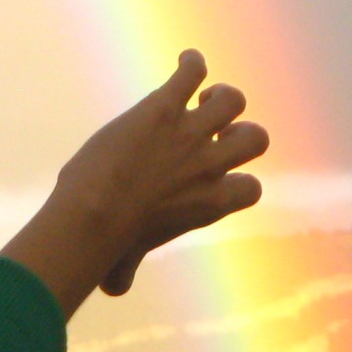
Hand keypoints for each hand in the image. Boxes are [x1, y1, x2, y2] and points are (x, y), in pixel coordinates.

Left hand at [0, 50, 268, 318]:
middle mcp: (209, 167)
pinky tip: (184, 62)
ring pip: (233, 99)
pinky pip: (192, 73)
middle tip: (211, 130)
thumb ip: (126, 269)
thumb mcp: (124, 259)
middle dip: (240, 131)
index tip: (218, 175)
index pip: (252, 189)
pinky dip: (191, 64)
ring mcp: (191, 133)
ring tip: (198, 96)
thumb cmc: (108, 245)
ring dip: (220, 95)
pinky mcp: (165, 107)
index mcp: (210, 204)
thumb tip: (113, 289)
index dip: (240, 180)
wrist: (93, 216)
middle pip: (257, 138)